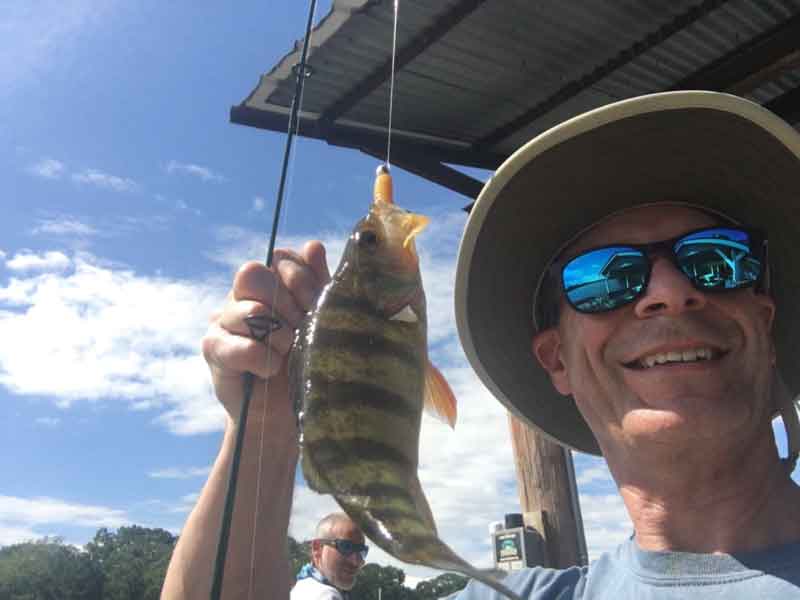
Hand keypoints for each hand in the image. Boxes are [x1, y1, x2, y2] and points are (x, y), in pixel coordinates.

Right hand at [202, 241, 330, 422]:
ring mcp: (224, 318)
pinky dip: (261, 360)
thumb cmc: (307, 362)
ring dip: (278, 337)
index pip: (280, 258)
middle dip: (286, 305)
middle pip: (254, 273)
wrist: (289, 410)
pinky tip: (269, 371)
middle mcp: (244, 294)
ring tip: (287, 355)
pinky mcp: (212, 347)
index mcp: (273, 281)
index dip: (300, 279)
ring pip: (249, 311)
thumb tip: (312, 246)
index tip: (315, 305)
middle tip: (300, 331)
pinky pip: (239, 345)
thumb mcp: (322, 321)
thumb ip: (318, 283)